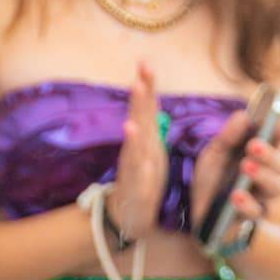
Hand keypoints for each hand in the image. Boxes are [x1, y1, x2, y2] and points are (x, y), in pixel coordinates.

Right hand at [108, 62, 167, 242]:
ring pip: (135, 145)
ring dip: (134, 127)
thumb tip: (151, 102)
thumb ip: (151, 128)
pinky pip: (138, 175)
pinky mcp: (137, 189)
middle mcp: (139, 150)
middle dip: (140, 96)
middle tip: (141, 72)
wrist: (127, 217)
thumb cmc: (143, 183)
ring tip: (133, 109)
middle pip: (139, 119)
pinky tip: (138, 152)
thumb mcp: (153, 153)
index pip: (147, 109)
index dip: (147, 86)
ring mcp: (135, 168)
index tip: (146, 62)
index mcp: (147, 140)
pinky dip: (138, 163)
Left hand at [194, 113, 279, 238]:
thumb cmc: (212, 182)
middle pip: (278, 165)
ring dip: (262, 175)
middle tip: (254, 145)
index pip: (275, 142)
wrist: (199, 215)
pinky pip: (255, 213)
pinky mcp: (250, 220)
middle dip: (269, 154)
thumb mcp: (214, 155)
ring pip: (275, 187)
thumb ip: (227, 138)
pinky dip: (247, 203)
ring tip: (245, 166)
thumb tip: (243, 116)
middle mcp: (265, 177)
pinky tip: (236, 195)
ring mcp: (262, 198)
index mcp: (258, 158)